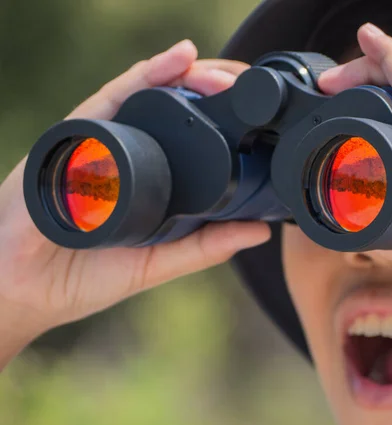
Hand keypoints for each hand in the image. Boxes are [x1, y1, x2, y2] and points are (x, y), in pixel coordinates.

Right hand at [0, 40, 269, 336]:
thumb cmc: (84, 277)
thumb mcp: (157, 263)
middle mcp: (124, 154)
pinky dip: (143, 79)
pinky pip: (111, 100)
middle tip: (244, 87)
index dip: (221, 121)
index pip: (187, 140)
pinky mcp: (72, 139)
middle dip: (207, 92)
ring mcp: (98, 142)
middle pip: (170, 111)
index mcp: (146, 178)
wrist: (22, 289)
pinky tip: (176, 63)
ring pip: (145, 97)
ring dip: (184, 76)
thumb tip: (261, 231)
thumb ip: (205, 248)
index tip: (257, 114)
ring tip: (215, 71)